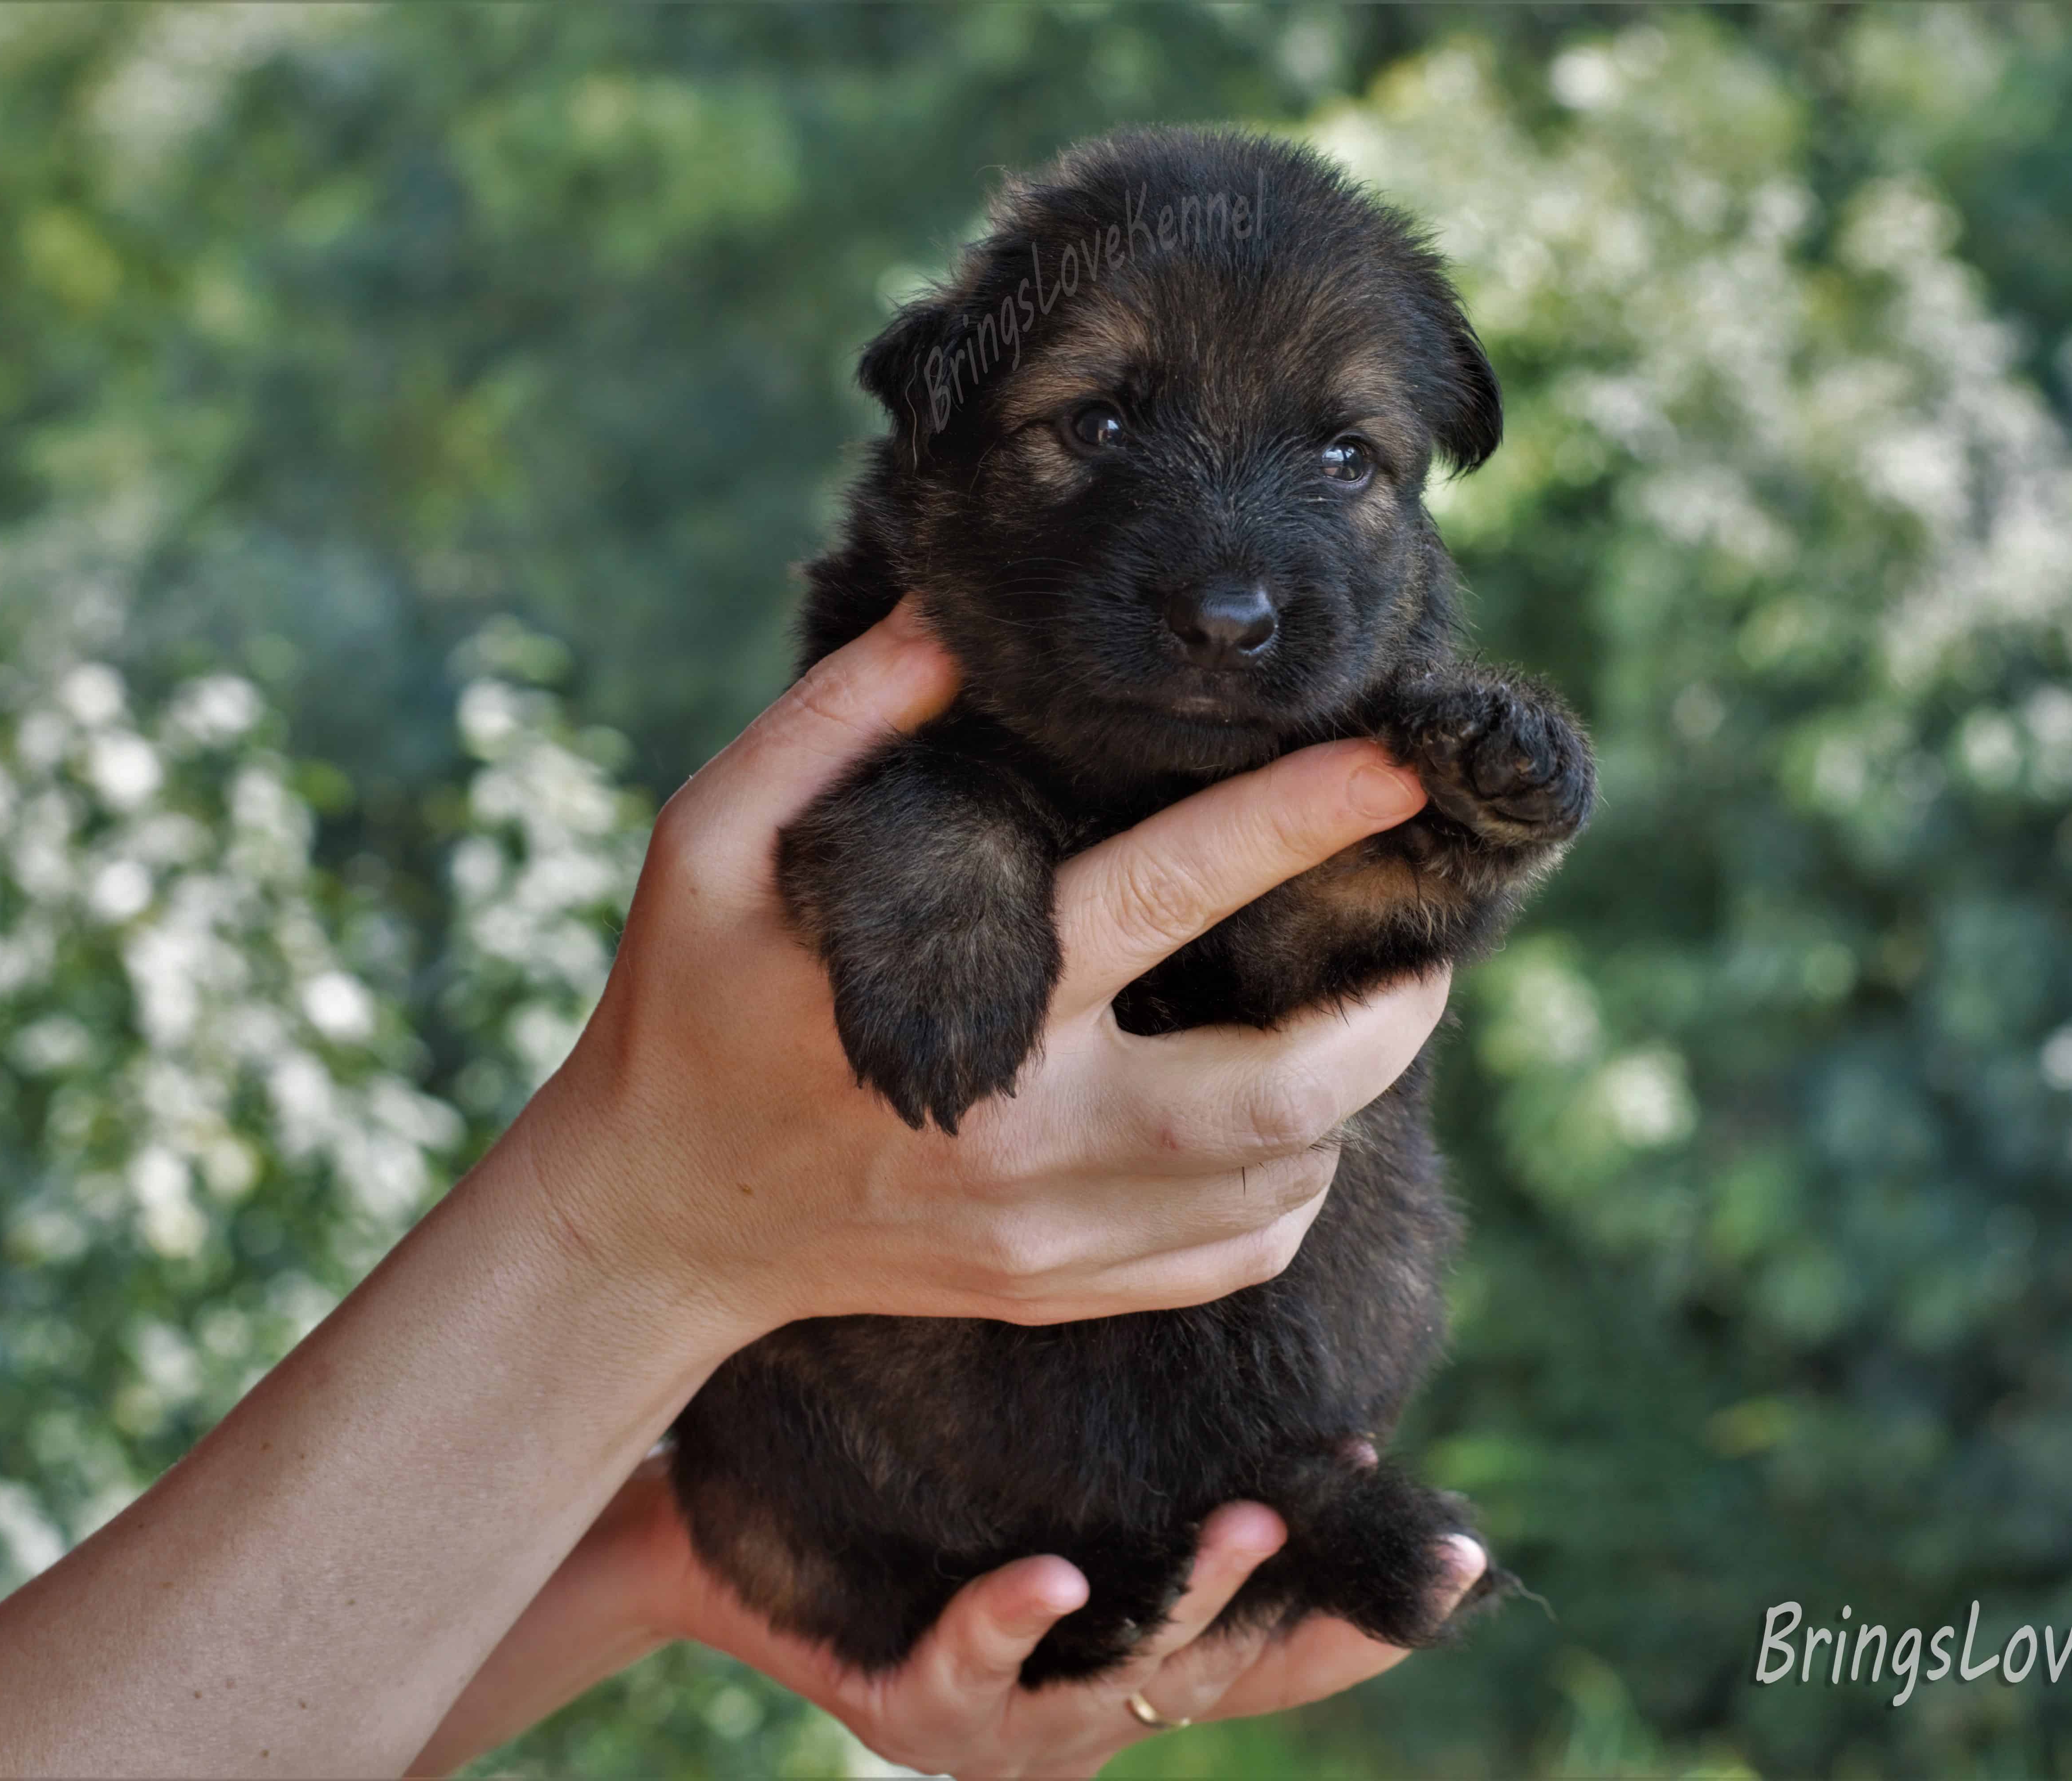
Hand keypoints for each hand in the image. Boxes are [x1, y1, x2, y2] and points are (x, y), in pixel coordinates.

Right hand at [519, 596, 1448, 1336]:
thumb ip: (836, 721)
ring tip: (1351, 1016)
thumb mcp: (712, 841)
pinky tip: (1278, 1126)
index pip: (1172, 895)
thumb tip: (960, 624)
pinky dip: (1293, 1188)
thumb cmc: (689, 1009)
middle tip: (1420, 942)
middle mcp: (1029, 1142)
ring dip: (1347, 1096)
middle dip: (1390, 1012)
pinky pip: (1238, 1258)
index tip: (1396, 764)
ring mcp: (1051, 1237)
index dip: (1299, 818)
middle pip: (1284, 1094)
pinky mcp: (1057, 1293)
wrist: (651, 1220)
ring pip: (1282, 1183)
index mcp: (966, 1012)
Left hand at [649, 1473, 1487, 1780]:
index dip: (1371, 1617)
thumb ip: (1142, 1461)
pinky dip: (1015, 1623)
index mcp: (1137, 1661)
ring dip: (1193, 1597)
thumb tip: (1242, 1297)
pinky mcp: (909, 1710)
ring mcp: (1004, 1724)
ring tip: (1245, 1519)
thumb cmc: (906, 1513)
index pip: (1284, 1657)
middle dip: (1311, 1611)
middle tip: (1364, 1510)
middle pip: (1230, 1676)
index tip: (1460, 1554)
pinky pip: (973, 1668)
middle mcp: (1087, 1712)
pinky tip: (1052, 1577)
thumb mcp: (1049, 1489)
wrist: (727, 1550)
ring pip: (1126, 1677)